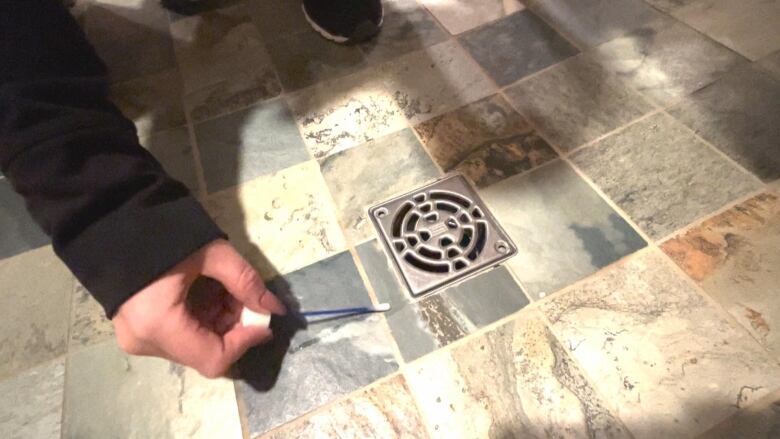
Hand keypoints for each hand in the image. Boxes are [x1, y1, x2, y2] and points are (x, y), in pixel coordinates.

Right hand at [112, 239, 285, 377]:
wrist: (108, 216)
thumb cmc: (161, 231)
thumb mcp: (211, 253)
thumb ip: (245, 282)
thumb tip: (274, 308)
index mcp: (158, 325)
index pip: (214, 358)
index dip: (245, 341)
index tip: (264, 320)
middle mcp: (144, 342)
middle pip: (204, 353)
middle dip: (234, 329)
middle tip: (246, 299)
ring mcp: (136, 338)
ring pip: (193, 346)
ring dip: (219, 324)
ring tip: (226, 291)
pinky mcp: (136, 329)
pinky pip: (178, 336)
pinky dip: (201, 320)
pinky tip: (208, 293)